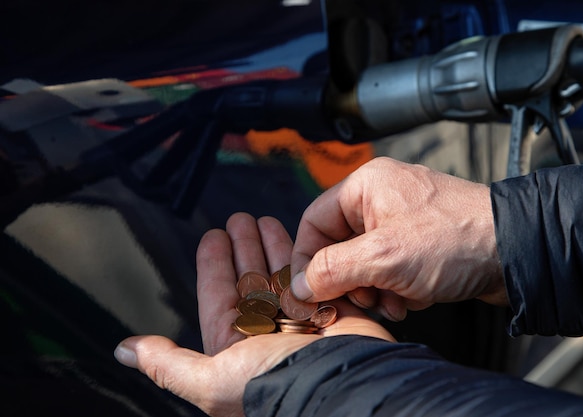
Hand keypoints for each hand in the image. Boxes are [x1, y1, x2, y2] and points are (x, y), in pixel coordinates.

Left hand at [114, 213, 394, 416]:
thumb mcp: (211, 379)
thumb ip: (169, 363)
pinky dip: (303, 255)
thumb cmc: (273, 386)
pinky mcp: (330, 309)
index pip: (219, 294)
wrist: (340, 386)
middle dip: (244, 247)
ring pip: (279, 273)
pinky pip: (312, 275)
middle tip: (240, 219)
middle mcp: (267, 331)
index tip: (214, 235)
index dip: (214, 263)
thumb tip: (125, 351)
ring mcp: (299, 318)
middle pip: (250, 278)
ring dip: (271, 245)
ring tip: (263, 219)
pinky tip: (297, 237)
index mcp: (236, 345)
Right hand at [290, 157, 506, 321]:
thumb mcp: (383, 257)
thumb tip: (299, 285)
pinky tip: (414, 298)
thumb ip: (332, 269)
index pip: (313, 222)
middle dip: (348, 280)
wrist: (518, 251)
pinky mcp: (421, 242)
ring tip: (394, 302)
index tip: (307, 291)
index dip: (306, 259)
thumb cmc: (456, 240)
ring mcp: (403, 220)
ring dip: (374, 289)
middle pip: (338, 245)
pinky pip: (390, 268)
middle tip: (361, 300)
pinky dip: (396, 288)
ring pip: (365, 262)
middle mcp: (381, 198)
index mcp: (366, 186)